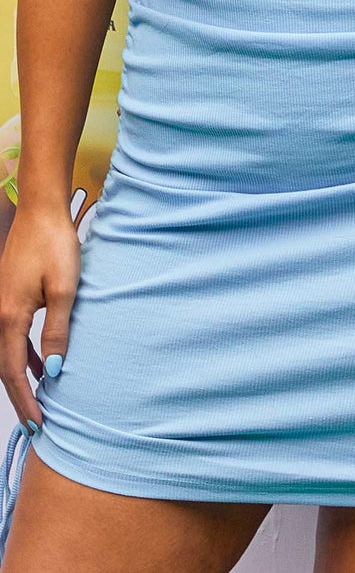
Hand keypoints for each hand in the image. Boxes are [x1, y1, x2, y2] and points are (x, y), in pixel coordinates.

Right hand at [0, 204, 79, 431]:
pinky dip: (24, 355)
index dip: (25, 400)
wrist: (42, 212)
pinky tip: (41, 363)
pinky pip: (13, 336)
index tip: (37, 425)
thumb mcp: (65, 290)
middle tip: (37, 423)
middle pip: (5, 367)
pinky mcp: (9, 296)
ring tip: (41, 399)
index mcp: (9, 317)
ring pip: (8, 352)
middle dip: (21, 396)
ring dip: (22, 377)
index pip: (12, 371)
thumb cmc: (56, 246)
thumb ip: (57, 332)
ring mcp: (1, 305)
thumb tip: (54, 371)